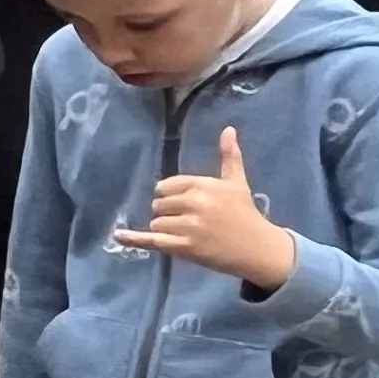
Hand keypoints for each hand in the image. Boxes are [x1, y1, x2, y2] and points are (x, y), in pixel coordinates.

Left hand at [115, 125, 296, 289]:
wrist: (259, 249)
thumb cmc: (245, 213)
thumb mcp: (237, 182)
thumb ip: (229, 156)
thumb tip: (228, 129)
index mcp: (203, 185)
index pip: (165, 186)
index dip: (169, 196)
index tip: (183, 204)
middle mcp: (194, 203)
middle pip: (158, 205)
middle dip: (168, 213)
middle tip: (187, 221)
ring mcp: (189, 226)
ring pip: (157, 223)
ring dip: (165, 230)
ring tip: (187, 234)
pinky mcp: (186, 247)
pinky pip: (154, 240)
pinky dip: (135, 239)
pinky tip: (118, 236)